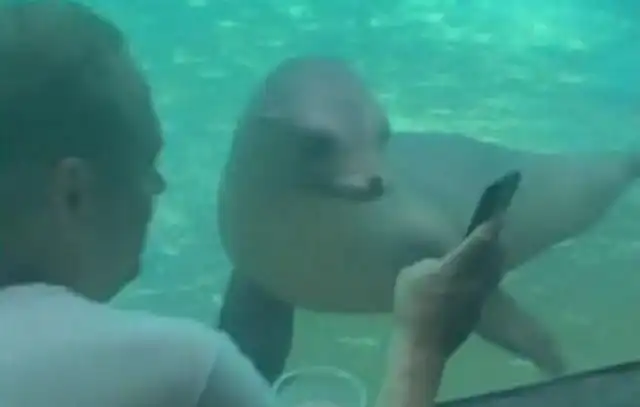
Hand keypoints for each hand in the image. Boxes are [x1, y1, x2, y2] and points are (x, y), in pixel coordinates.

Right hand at [393, 218, 504, 357]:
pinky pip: (487, 287)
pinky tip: (476, 278)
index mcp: (457, 266)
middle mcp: (475, 279)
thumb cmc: (413, 306)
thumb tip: (438, 263)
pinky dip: (486, 277)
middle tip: (494, 232)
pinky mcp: (477, 312)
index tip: (498, 214)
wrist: (423, 345)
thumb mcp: (410, 275)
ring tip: (490, 252)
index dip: (490, 226)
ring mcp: (479, 297)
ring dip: (494, 260)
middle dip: (495, 243)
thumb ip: (427, 263)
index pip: (480, 241)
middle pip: (494, 256)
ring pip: (494, 273)